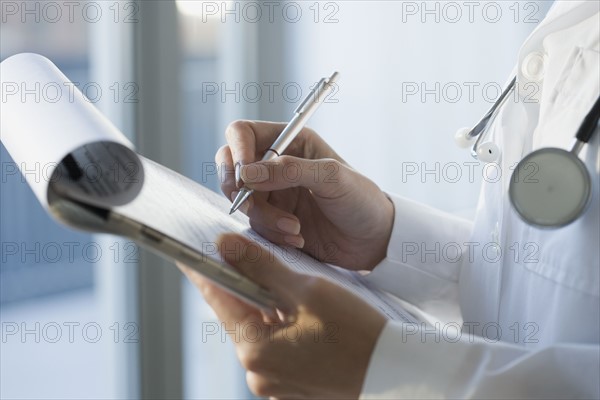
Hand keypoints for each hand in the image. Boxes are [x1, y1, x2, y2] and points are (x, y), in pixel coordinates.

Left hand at [178, 233, 386, 398]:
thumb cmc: (358, 333)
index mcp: (256, 350)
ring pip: (257, 328)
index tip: (188, 248)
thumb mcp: (308, 292)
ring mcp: (275, 381)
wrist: (396, 373)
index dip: (203, 268)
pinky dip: (278, 321)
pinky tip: (293, 305)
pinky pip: (275, 343)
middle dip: (238, 282)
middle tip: (235, 252)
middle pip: (237, 313)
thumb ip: (262, 267)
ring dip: (261, 301)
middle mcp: (259, 372)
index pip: (217, 297)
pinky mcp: (291, 381)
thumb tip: (226, 245)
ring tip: (271, 275)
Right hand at [217, 120, 393, 269]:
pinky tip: (298, 238)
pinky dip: (272, 234)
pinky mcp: (273, 220)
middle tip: (252, 207)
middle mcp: (276, 165)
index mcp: (291, 141)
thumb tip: (247, 174)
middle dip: (239, 190)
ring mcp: (272, 193)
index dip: (237, 152)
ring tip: (295, 228)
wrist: (373, 241)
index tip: (245, 178)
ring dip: (264, 219)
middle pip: (231, 166)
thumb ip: (290, 171)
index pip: (243, 133)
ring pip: (242, 201)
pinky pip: (254, 226)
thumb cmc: (362, 201)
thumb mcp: (331, 178)